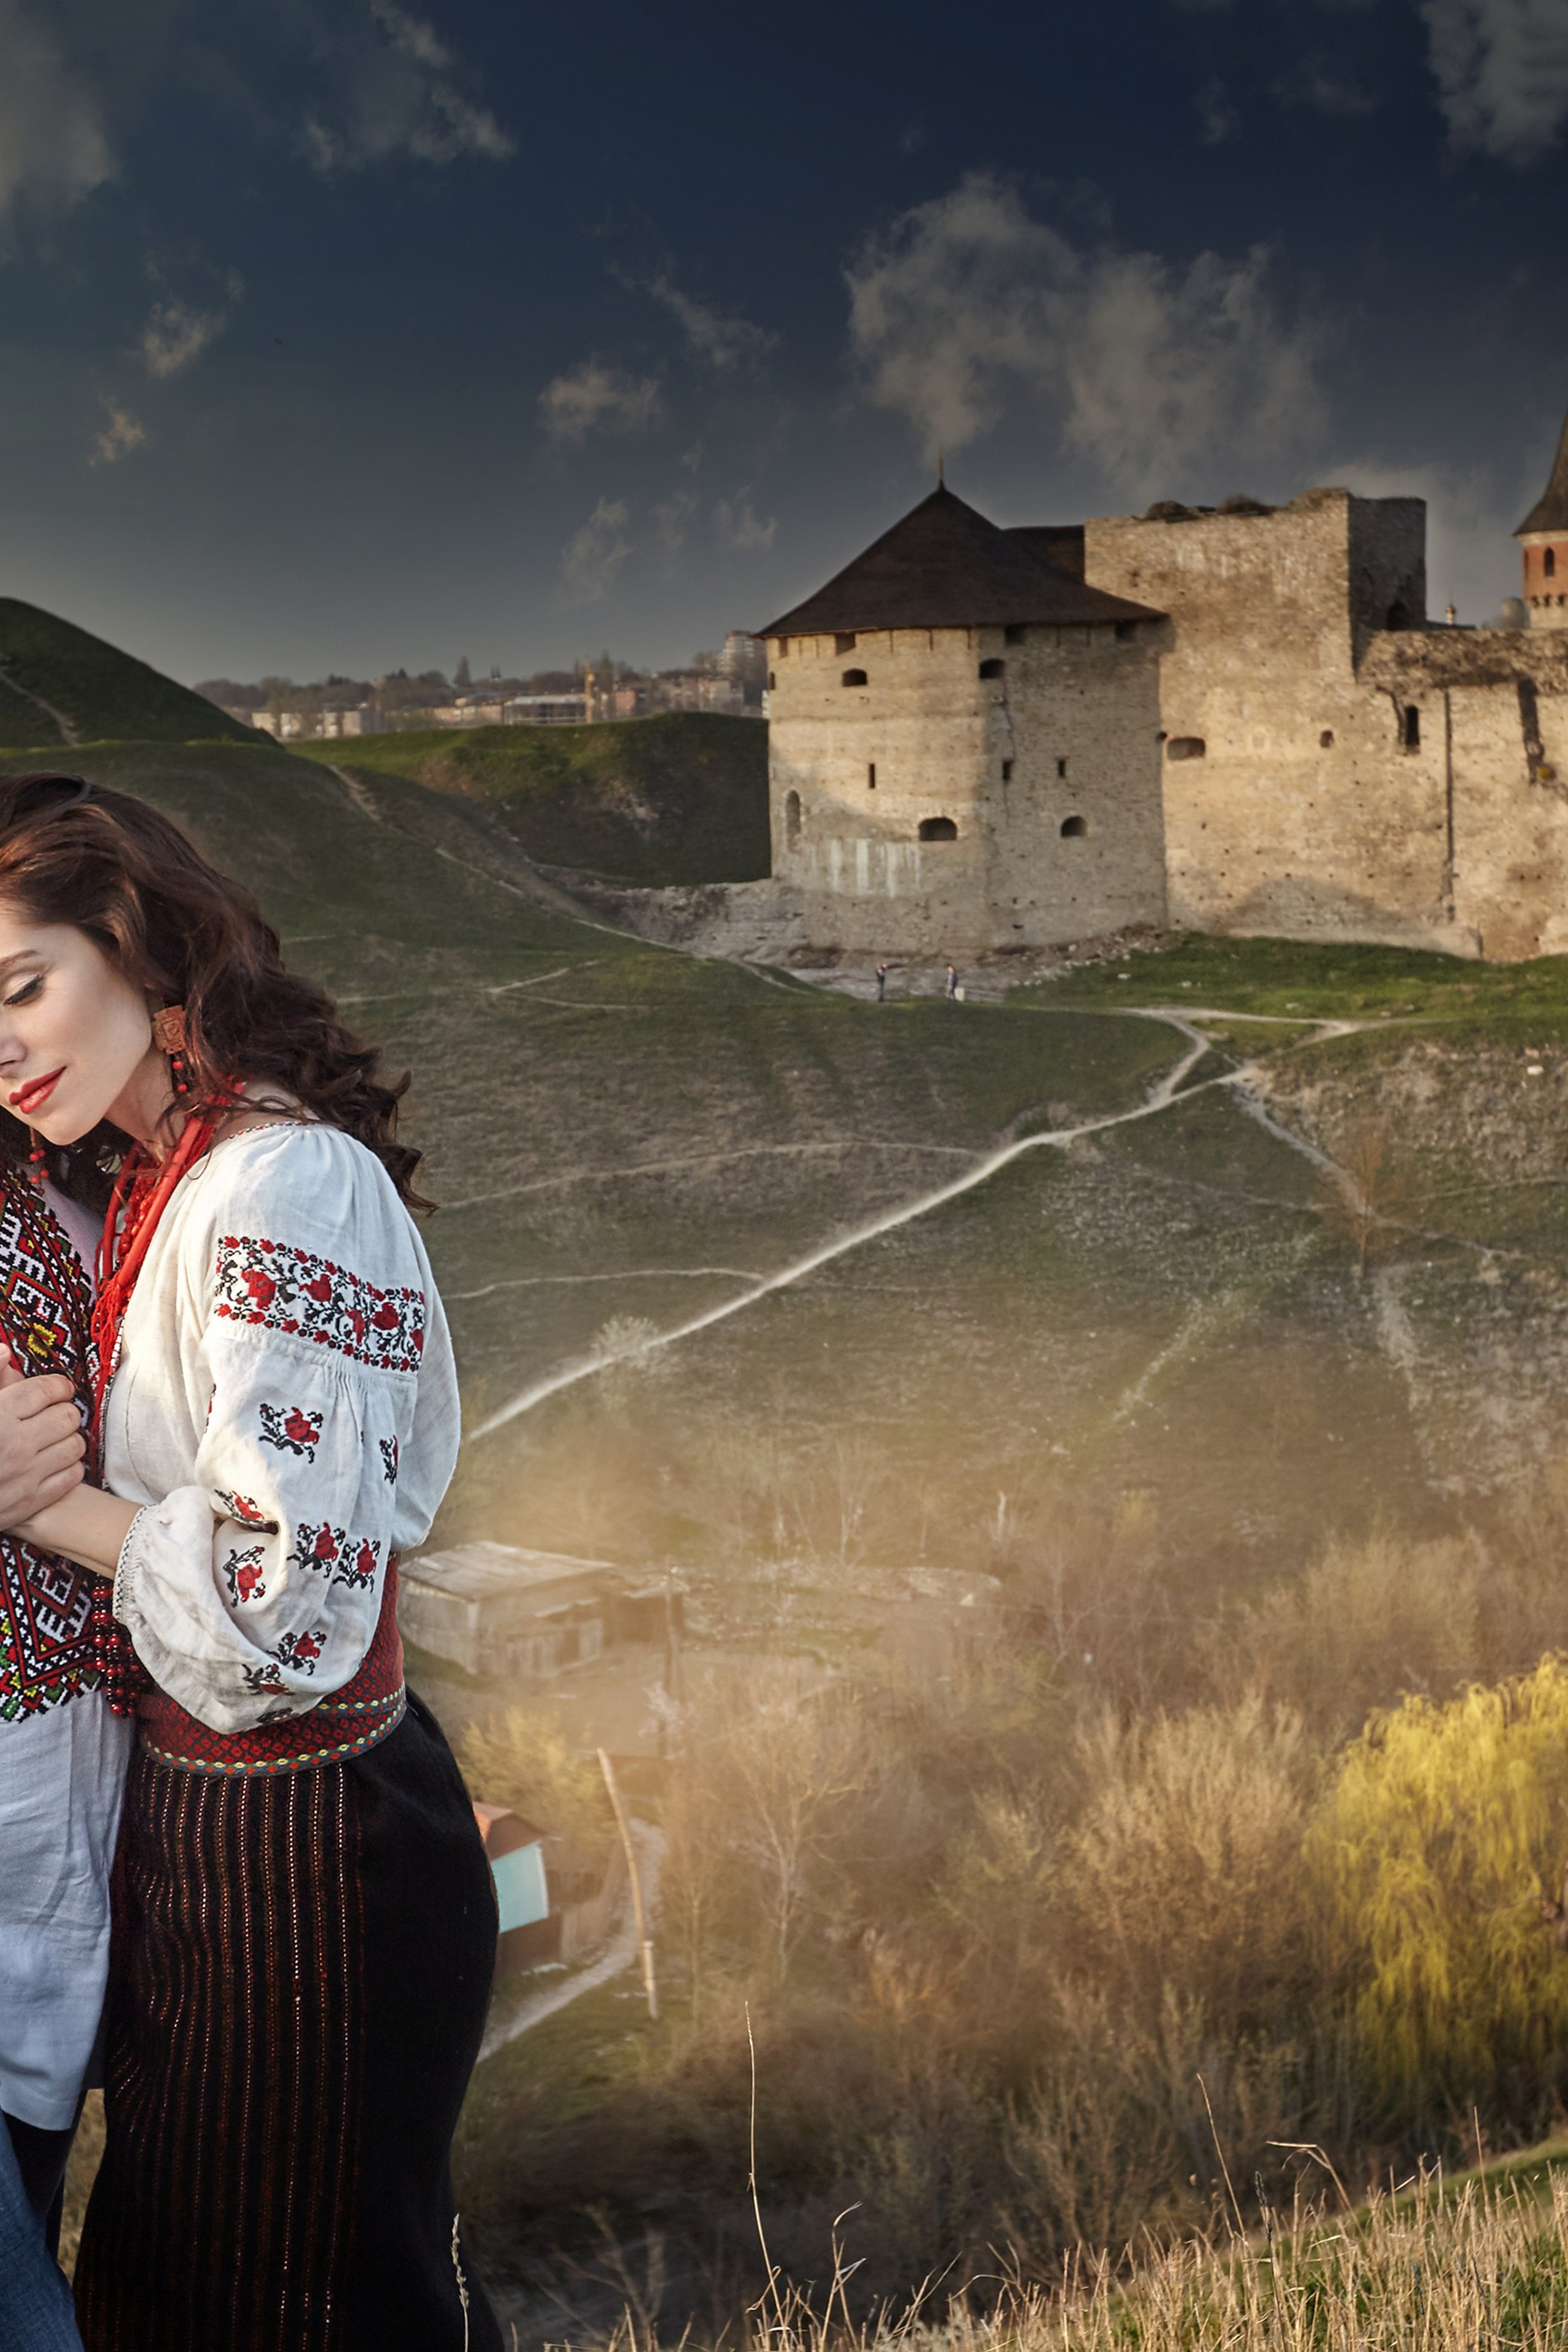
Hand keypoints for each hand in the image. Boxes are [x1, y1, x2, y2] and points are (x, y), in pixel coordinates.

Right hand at [0, 1346, 85, 1526]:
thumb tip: (4, 1350)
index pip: (47, 1390)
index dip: (58, 1386)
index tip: (58, 1389)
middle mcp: (15, 1443)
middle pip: (67, 1416)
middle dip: (64, 1411)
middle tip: (55, 1414)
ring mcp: (24, 1474)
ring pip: (74, 1445)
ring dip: (69, 1438)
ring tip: (56, 1438)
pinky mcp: (30, 1502)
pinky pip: (72, 1476)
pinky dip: (69, 1467)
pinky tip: (54, 1463)